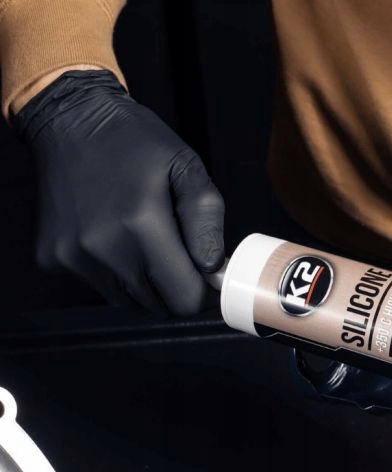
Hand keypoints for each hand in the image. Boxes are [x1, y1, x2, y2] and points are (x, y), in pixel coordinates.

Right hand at [13, 69, 223, 314]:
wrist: (69, 119)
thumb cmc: (136, 143)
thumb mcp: (186, 167)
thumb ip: (207, 220)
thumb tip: (212, 270)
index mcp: (141, 225)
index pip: (184, 299)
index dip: (200, 291)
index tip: (202, 273)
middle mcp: (103, 248)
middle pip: (159, 306)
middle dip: (174, 286)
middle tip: (174, 251)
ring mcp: (74, 257)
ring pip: (130, 302)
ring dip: (144, 282)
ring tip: (140, 239)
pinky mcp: (53, 260)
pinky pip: (100, 288)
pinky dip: (114, 273)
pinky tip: (110, 236)